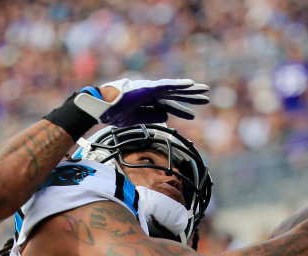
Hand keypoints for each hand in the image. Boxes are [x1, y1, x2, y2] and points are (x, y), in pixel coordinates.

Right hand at [74, 78, 209, 126]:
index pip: (169, 105)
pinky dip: (179, 84)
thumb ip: (151, 116)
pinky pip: (167, 85)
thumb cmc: (114, 113)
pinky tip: (191, 84)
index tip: (193, 115)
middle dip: (190, 98)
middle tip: (205, 99)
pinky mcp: (148, 87)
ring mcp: (150, 88)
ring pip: (175, 89)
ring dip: (190, 90)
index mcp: (148, 101)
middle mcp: (151, 92)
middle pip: (175, 95)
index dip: (181, 110)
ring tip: (204, 91)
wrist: (102, 108)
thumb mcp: (136, 119)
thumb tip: (167, 116)